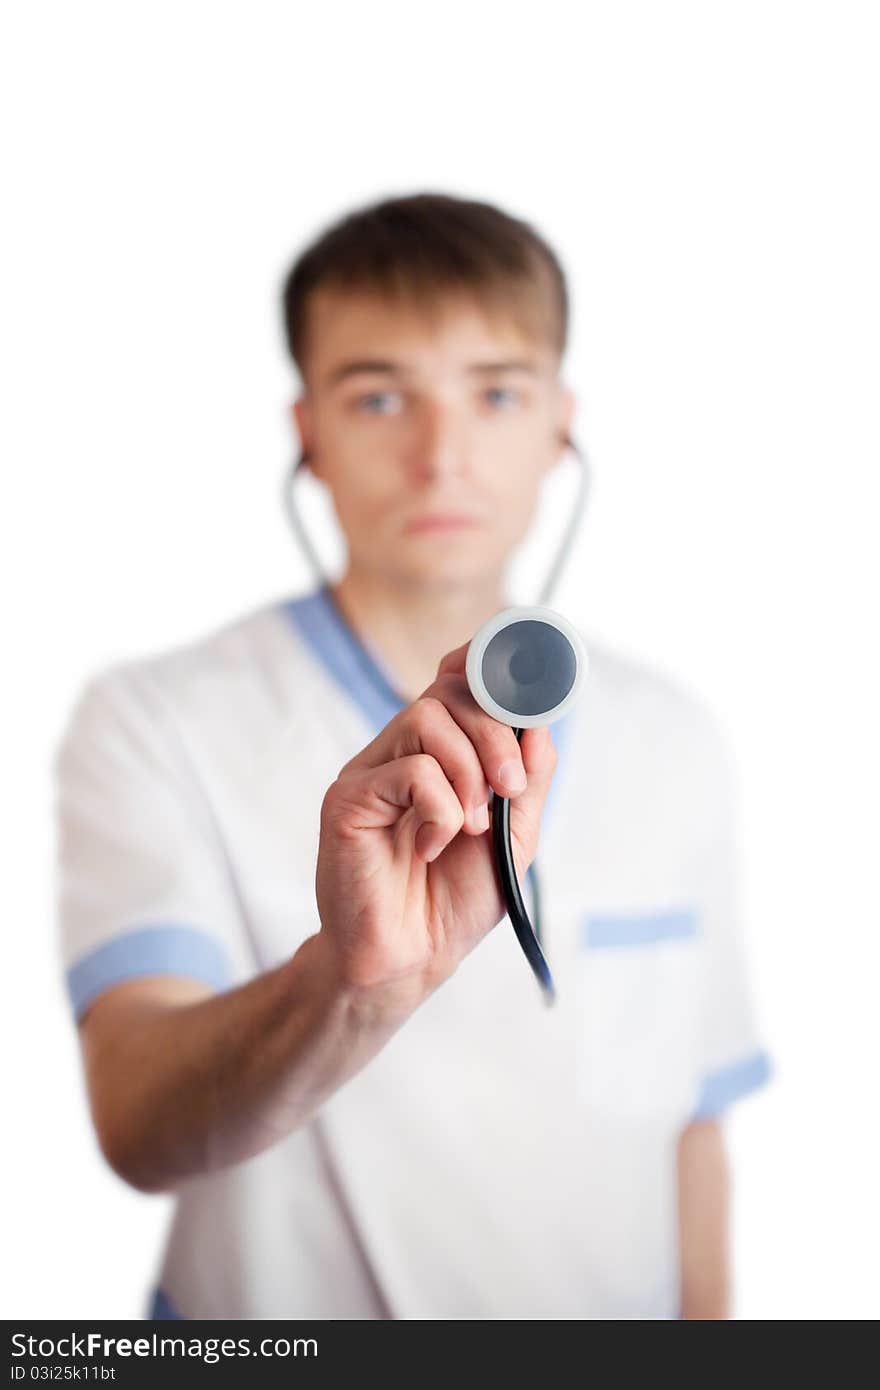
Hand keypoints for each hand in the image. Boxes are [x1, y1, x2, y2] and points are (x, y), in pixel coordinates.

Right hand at [314, 639, 557, 1009]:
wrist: (410, 960)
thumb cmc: (454, 900)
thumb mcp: (514, 834)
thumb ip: (530, 778)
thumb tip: (542, 722)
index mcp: (440, 753)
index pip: (458, 681)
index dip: (490, 668)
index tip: (530, 690)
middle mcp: (402, 751)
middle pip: (449, 691)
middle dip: (496, 732)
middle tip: (511, 788)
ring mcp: (371, 770)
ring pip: (427, 718)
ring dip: (470, 770)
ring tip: (476, 825)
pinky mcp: (347, 798)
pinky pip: (409, 771)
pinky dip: (440, 810)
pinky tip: (433, 846)